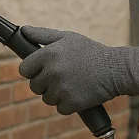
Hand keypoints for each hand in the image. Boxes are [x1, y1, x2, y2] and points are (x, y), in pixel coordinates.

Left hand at [18, 26, 138, 114]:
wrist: (115, 69)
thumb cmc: (90, 52)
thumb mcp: (67, 37)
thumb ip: (42, 34)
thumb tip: (23, 30)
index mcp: (48, 54)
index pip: (24, 70)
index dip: (32, 70)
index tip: (41, 70)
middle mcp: (52, 72)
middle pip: (34, 86)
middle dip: (44, 83)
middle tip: (60, 76)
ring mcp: (62, 89)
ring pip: (46, 99)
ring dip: (56, 94)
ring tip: (71, 84)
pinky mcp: (72, 103)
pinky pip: (60, 108)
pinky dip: (68, 104)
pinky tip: (77, 93)